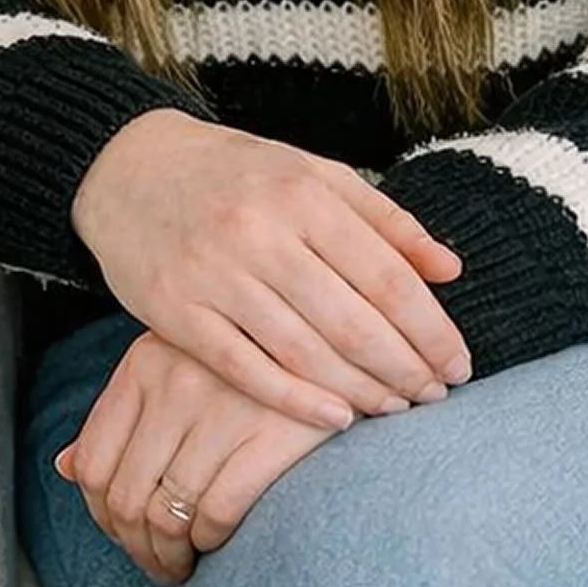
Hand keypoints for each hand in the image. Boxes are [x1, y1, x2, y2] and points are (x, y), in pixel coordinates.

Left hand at [54, 327, 344, 584]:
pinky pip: (217, 516)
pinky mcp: (272, 436)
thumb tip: (65, 468)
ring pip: (167, 516)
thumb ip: (124, 414)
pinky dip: (211, 545)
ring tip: (185, 566)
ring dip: (170, 558)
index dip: (101, 516)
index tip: (125, 535)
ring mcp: (224, 408)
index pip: (93, 462)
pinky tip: (220, 546)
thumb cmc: (253, 363)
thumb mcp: (178, 366)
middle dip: (136, 548)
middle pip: (126, 498)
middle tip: (158, 564)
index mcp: (145, 362)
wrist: (342, 341)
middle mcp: (177, 381)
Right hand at [69, 108, 470, 430]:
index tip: (458, 364)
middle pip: (353, 322)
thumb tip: (450, 270)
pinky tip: (336, 418)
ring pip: (305, 352)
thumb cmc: (236, 173)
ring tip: (395, 408)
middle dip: (406, 369)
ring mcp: (215, 274)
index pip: (388, 276)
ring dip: (361, 391)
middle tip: (435, 397)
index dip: (431, 329)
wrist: (129, 167)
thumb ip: (384, 220)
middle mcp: (261, 232)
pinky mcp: (175, 312)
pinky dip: (296, 401)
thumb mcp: (312, 173)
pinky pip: (245, 369)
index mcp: (304, 194)